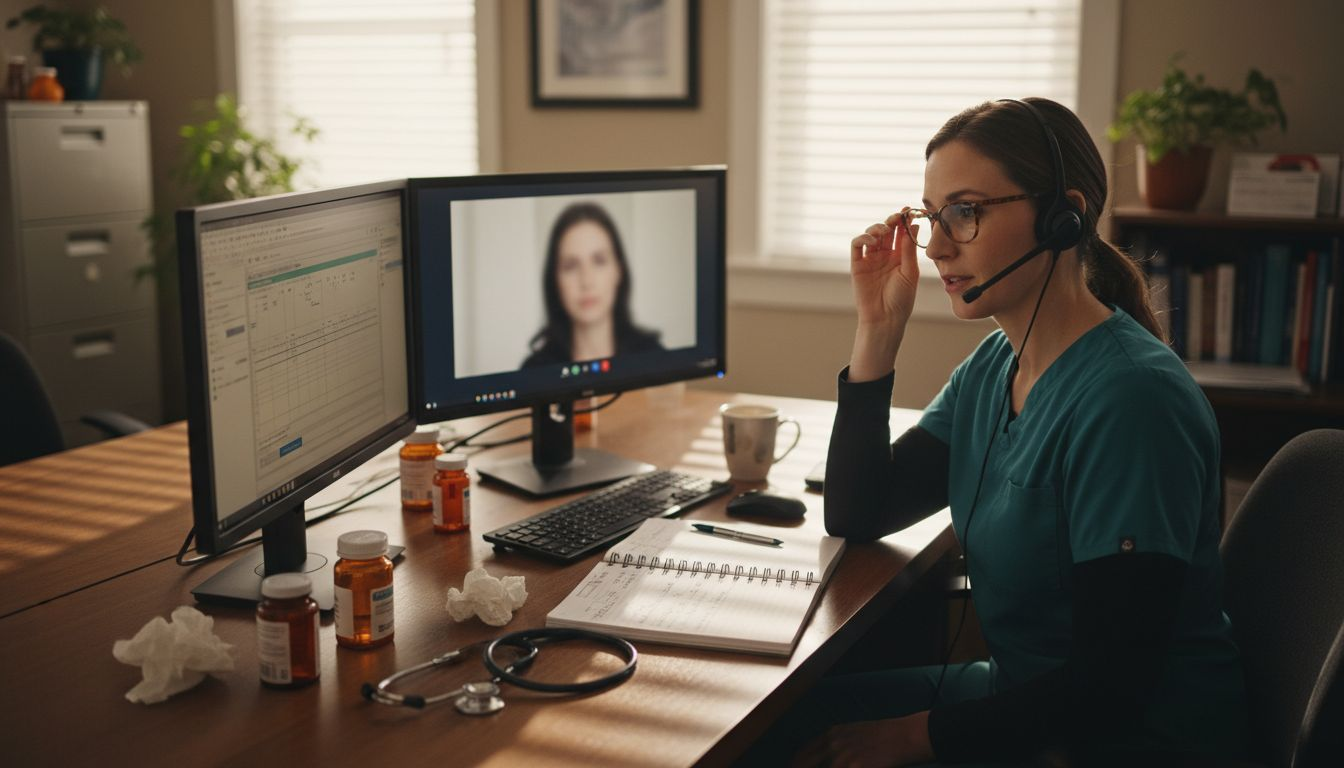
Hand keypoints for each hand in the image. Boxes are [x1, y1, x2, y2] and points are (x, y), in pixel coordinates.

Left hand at [790, 712, 933, 767]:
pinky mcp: (854, 767)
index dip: (795, 764)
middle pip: (803, 764)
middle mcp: (832, 745)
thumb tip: (823, 758)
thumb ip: (835, 744)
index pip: (801, 754)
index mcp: (830, 735)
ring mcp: (842, 758)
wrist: (903, 736)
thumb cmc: (881, 736)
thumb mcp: (852, 732)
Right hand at [846, 211, 920, 381]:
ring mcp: (870, 259)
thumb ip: (908, 248)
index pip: (901, 233)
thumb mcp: (909, 272)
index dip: (904, 221)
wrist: (885, 319)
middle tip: (898, 216)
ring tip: (885, 231)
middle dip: (892, 220)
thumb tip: (914, 225)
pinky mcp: (857, 265)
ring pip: (871, 234)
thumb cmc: (901, 300)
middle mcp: (884, 256)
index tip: (909, 210)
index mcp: (900, 257)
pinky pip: (857, 245)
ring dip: (878, 228)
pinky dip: (863, 238)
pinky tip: (873, 241)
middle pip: (886, 230)